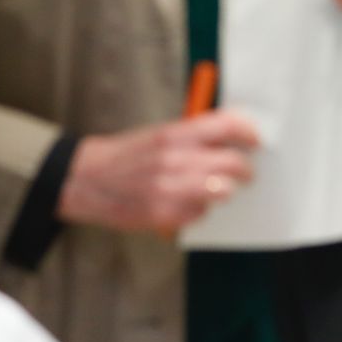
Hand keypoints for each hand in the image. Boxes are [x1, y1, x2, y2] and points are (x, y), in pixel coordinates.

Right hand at [59, 112, 259, 235]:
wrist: (85, 179)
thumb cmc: (129, 155)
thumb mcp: (160, 134)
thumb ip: (195, 135)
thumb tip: (233, 136)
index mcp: (174, 133)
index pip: (227, 126)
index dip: (249, 133)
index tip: (255, 141)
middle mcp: (174, 159)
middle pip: (232, 163)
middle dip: (246, 169)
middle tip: (246, 172)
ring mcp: (169, 189)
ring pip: (222, 190)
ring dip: (225, 190)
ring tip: (220, 188)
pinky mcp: (163, 214)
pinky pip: (200, 213)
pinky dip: (199, 210)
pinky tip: (187, 203)